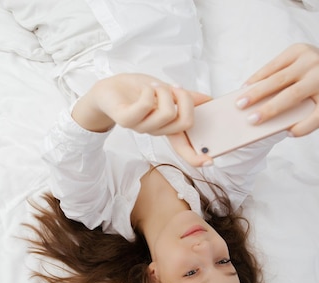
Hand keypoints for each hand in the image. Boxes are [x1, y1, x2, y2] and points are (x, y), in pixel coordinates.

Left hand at [72, 73, 213, 165]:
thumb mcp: (166, 91)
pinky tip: (145, 87)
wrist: (108, 89)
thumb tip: (208, 100)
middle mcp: (155, 131)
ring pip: (167, 113)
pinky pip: (145, 106)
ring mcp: (140, 128)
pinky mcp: (126, 120)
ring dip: (164, 91)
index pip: (184, 148)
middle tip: (174, 87)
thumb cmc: (137, 91)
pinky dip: (148, 91)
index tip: (210, 161)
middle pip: (184, 122)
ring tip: (154, 85)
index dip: (196, 156)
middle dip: (185, 98)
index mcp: (166, 127)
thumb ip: (185, 97)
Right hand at [236, 43, 318, 136]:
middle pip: (294, 96)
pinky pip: (273, 66)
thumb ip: (293, 111)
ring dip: (256, 93)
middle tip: (251, 120)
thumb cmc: (306, 91)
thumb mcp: (306, 102)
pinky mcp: (297, 49)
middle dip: (270, 109)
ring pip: (279, 79)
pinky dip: (257, 79)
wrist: (316, 62)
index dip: (306, 126)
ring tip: (240, 104)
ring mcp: (311, 60)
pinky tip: (245, 88)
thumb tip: (261, 119)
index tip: (289, 133)